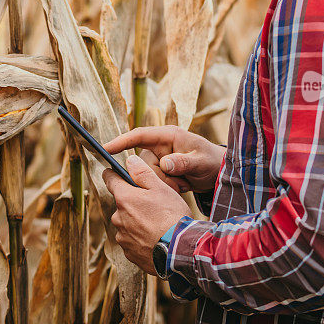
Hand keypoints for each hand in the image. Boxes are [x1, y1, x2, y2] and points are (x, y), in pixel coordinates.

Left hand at [103, 155, 191, 274]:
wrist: (179, 251)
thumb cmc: (172, 216)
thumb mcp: (161, 188)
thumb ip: (142, 173)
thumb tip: (130, 160)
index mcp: (124, 198)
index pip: (109, 179)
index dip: (112, 174)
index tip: (113, 172)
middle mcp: (118, 218)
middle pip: (121, 204)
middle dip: (132, 203)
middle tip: (153, 205)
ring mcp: (122, 237)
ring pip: (126, 223)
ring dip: (137, 222)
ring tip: (157, 225)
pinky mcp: (129, 253)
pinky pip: (132, 241)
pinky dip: (140, 238)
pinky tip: (155, 238)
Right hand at [104, 125, 224, 192]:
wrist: (217, 173)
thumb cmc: (211, 161)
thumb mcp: (200, 162)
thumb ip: (184, 162)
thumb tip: (165, 164)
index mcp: (167, 136)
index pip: (139, 135)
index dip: (121, 141)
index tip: (105, 149)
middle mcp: (160, 146)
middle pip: (142, 163)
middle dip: (159, 176)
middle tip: (181, 180)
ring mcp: (159, 159)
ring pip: (146, 176)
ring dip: (165, 183)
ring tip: (183, 182)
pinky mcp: (160, 171)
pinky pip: (153, 183)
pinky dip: (166, 187)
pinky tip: (181, 185)